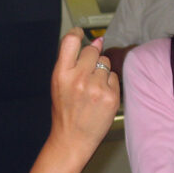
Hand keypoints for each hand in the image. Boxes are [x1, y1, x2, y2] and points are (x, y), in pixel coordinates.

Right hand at [50, 27, 120, 150]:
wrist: (72, 139)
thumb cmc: (65, 111)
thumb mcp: (59, 83)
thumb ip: (73, 61)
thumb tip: (97, 40)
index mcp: (61, 74)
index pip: (71, 41)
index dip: (78, 33)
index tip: (81, 33)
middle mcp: (78, 79)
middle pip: (93, 50)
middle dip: (91, 58)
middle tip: (86, 75)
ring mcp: (96, 88)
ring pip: (106, 63)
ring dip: (101, 72)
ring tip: (92, 88)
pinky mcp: (111, 96)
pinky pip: (114, 77)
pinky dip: (109, 84)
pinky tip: (100, 96)